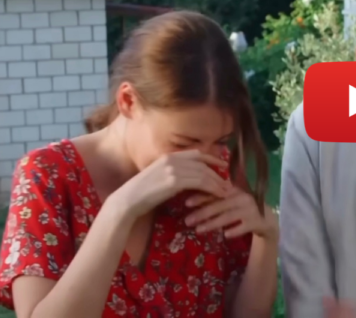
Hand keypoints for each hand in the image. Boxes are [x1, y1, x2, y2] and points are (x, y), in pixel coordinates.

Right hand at [106, 150, 231, 220]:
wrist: (127, 201)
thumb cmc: (141, 194)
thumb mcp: (159, 177)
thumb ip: (174, 173)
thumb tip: (190, 178)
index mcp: (167, 156)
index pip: (196, 153)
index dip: (212, 158)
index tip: (223, 165)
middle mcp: (172, 159)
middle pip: (202, 164)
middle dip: (217, 173)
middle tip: (228, 182)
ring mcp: (173, 169)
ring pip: (203, 173)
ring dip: (217, 182)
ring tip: (226, 191)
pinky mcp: (174, 181)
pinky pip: (200, 182)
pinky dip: (212, 188)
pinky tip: (218, 194)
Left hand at [184, 188, 278, 240]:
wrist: (267, 220)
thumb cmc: (244, 208)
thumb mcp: (231, 201)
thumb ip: (216, 199)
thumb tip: (189, 200)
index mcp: (235, 189)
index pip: (216, 192)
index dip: (201, 197)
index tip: (186, 203)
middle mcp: (243, 197)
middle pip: (219, 205)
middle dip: (202, 213)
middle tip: (187, 221)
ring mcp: (251, 209)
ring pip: (228, 216)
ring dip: (212, 223)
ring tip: (198, 230)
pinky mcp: (257, 221)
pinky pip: (243, 227)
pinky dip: (235, 230)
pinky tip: (225, 235)